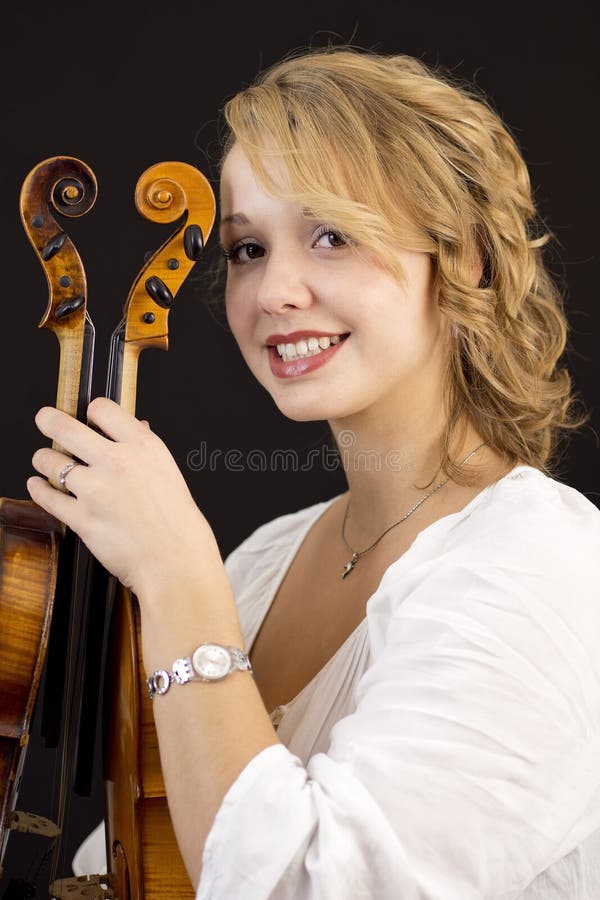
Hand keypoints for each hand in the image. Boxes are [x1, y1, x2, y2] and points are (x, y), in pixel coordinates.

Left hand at [28, 398, 219, 597]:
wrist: (177, 563)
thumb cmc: (179, 524)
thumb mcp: (169, 474)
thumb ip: (144, 451)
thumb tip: (133, 429)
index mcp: (144, 447)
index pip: (103, 409)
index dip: (91, 411)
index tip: (87, 417)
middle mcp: (118, 463)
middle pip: (66, 427)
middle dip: (49, 420)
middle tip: (44, 419)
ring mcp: (96, 490)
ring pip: (50, 461)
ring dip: (43, 460)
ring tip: (43, 461)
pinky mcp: (82, 519)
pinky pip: (47, 496)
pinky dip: (38, 489)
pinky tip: (38, 485)